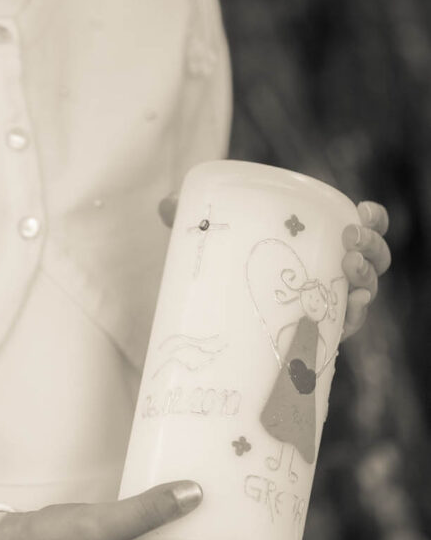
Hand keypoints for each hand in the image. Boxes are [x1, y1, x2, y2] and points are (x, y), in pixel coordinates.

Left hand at [157, 195, 391, 339]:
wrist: (218, 320)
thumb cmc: (226, 263)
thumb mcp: (213, 236)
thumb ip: (191, 218)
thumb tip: (166, 204)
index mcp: (317, 241)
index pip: (359, 228)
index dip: (372, 220)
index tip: (363, 212)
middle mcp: (331, 273)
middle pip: (371, 260)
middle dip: (370, 248)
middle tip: (349, 242)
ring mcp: (328, 305)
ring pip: (364, 292)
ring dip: (366, 279)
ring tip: (347, 270)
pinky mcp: (318, 335)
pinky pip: (345, 328)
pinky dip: (353, 318)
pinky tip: (349, 309)